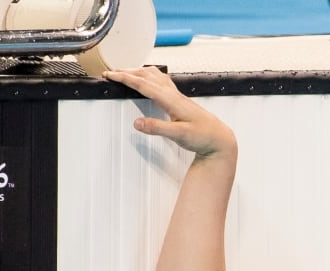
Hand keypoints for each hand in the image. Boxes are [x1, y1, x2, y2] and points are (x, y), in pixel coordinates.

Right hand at [103, 67, 236, 158]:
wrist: (219, 139)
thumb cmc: (202, 137)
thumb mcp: (179, 135)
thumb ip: (157, 128)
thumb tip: (136, 123)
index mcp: (171, 100)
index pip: (144, 84)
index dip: (125, 78)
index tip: (110, 74)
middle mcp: (174, 95)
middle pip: (147, 76)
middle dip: (127, 72)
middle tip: (110, 73)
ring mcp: (177, 96)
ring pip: (155, 76)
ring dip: (138, 72)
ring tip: (124, 72)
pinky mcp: (180, 101)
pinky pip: (161, 82)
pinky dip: (149, 77)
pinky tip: (148, 80)